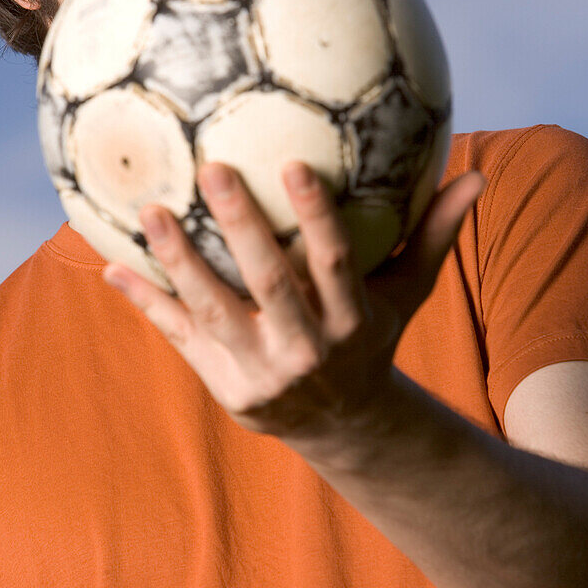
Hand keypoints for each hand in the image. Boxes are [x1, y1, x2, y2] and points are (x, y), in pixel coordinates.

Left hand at [103, 161, 484, 453]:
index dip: (315, 219)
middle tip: (211, 168)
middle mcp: (306, 349)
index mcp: (351, 321)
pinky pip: (179, 338)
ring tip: (148, 210)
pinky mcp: (223, 384)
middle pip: (269, 285)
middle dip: (240, 228)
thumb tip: (478, 175)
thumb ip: (434, 233)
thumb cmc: (372, 335)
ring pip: (214, 311)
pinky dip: (146, 304)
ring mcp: (259, 371)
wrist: (342, 424)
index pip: (334, 265)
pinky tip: (109, 268)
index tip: (294, 163)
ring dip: (178, 261)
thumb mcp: (407, 292)